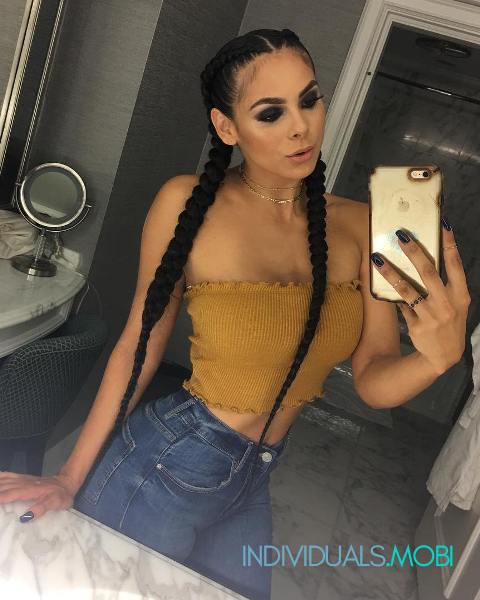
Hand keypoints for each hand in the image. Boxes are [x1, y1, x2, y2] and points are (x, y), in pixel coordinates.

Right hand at [0, 470, 77, 520]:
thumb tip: (25, 518)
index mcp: (30, 490)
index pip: (9, 494)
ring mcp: (22, 479)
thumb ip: (42, 508)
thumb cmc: (61, 495)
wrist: (67, 482)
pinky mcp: (22, 478)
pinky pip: (7, 476)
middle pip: (2, 487)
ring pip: (3, 480)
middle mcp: (23, 483)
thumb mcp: (56, 503)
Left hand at [371, 219, 470, 375]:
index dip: (449, 244)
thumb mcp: (456, 303)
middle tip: (401, 235)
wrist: (444, 355)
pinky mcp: (417, 326)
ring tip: (377, 258)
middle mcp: (447, 304)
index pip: (455, 265)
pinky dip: (391, 294)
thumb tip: (427, 255)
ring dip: (391, 272)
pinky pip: (401, 305)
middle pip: (428, 272)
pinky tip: (378, 283)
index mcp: (460, 295)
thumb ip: (446, 283)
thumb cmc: (449, 321)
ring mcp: (432, 316)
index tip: (442, 225)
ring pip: (407, 289)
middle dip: (414, 251)